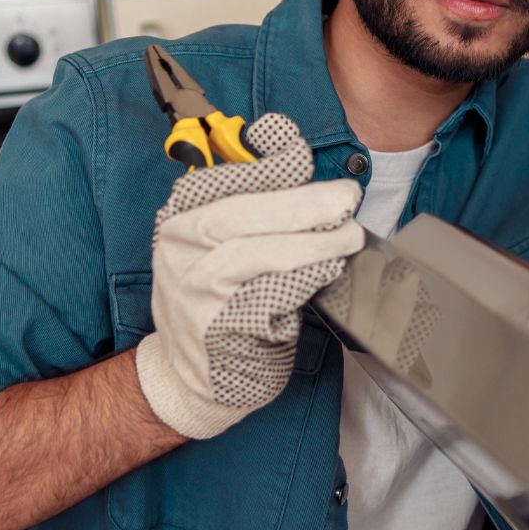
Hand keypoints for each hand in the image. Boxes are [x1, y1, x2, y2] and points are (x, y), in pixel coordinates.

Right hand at [134, 113, 363, 438]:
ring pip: (254, 254)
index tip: (303, 153)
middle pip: (240, 214)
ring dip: (311, 242)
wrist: (191, 376)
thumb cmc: (220, 302)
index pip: (220, 179)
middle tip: (347, 198)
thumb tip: (304, 166)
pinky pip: (268, 298)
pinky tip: (330, 270)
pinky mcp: (218, 329)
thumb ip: (256, 209)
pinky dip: (305, 280)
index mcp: (180, 220)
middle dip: (301, 202)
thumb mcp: (221, 248)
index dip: (265, 162)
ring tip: (349, 236)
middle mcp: (179, 252)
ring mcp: (194, 292)